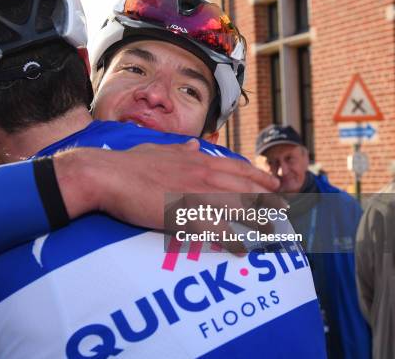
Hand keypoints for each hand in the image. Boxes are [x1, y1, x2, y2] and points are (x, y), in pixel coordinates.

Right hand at [53, 140, 280, 252]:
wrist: (109, 175)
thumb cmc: (129, 163)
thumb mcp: (158, 149)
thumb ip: (179, 149)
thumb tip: (193, 145)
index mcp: (197, 160)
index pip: (238, 168)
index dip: (260, 178)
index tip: (275, 186)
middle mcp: (203, 175)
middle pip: (246, 189)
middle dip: (269, 202)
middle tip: (286, 213)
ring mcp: (195, 194)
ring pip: (237, 209)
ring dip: (259, 223)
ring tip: (275, 235)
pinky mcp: (184, 214)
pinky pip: (216, 229)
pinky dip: (233, 239)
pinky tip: (244, 249)